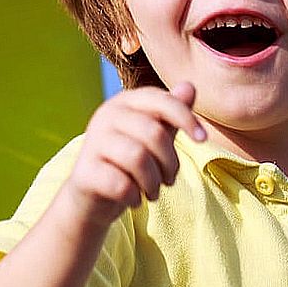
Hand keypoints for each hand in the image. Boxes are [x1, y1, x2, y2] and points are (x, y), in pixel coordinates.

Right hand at [63, 82, 204, 226]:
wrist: (91, 200)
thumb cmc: (129, 165)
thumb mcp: (154, 137)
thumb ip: (171, 114)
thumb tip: (190, 86)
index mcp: (123, 103)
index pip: (161, 101)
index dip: (186, 118)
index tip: (203, 139)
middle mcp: (104, 116)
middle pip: (153, 133)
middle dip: (170, 163)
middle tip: (169, 179)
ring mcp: (92, 143)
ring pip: (138, 158)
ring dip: (154, 183)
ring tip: (152, 192)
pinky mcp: (84, 173)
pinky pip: (122, 184)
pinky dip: (135, 197)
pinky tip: (133, 200)